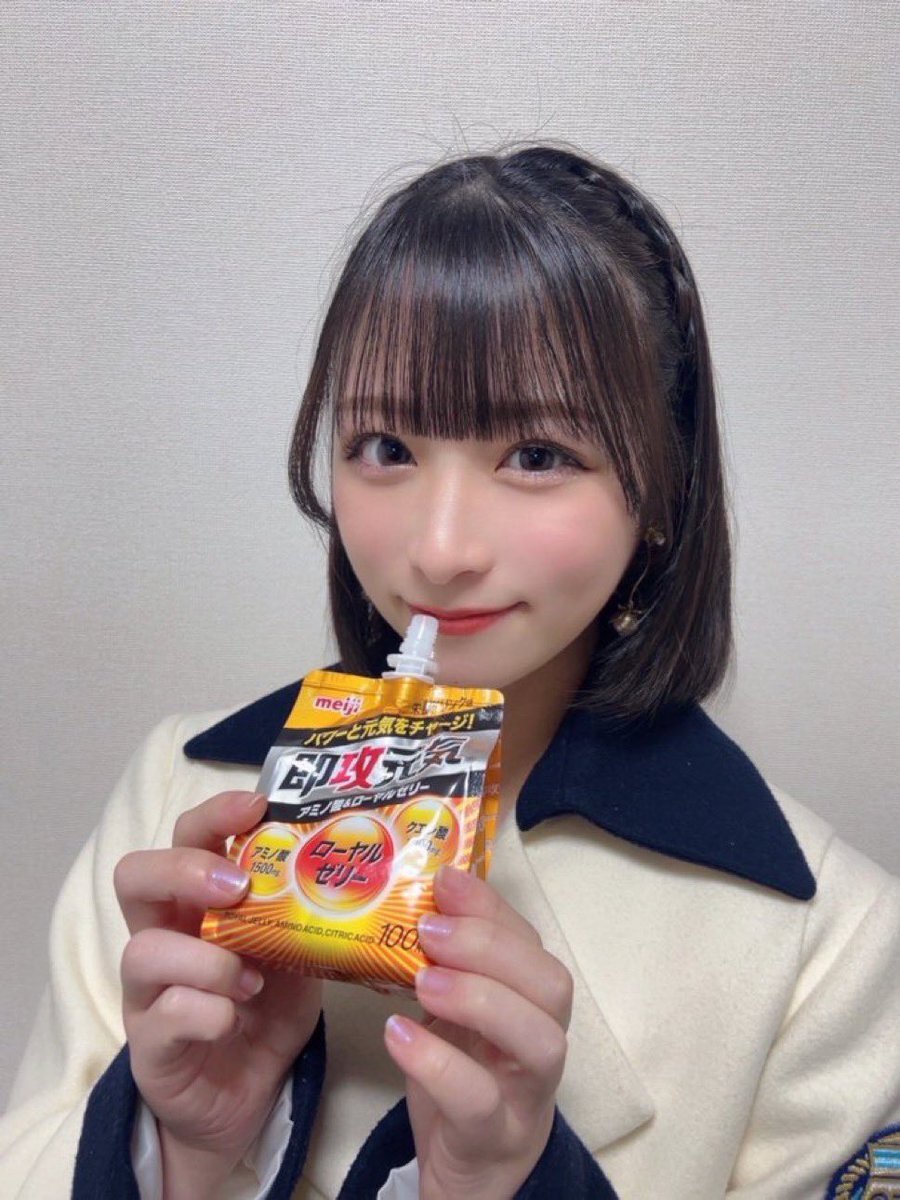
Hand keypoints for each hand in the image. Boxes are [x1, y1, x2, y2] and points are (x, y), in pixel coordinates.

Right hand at [115, 791, 322, 1197]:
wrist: (246, 1096)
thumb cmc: (267, 1009)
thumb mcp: (298, 951)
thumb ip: (310, 910)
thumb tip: (370, 862)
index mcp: (198, 902)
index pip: (186, 836)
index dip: (214, 814)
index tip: (256, 805)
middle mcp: (163, 935)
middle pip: (135, 876)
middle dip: (185, 869)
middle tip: (237, 885)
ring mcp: (147, 992)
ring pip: (142, 949)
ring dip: (206, 957)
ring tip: (250, 976)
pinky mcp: (150, 1046)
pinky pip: (164, 1014)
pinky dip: (206, 1009)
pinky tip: (234, 1016)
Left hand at [383, 866, 572, 1199]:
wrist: (467, 1174)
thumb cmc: (463, 1079)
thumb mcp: (454, 1014)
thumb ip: (446, 964)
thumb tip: (416, 898)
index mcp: (531, 1002)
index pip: (530, 941)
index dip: (491, 906)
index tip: (445, 879)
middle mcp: (542, 1041)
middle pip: (552, 984)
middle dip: (492, 946)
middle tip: (431, 930)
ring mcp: (527, 1093)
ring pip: (540, 1040)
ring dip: (481, 998)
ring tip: (424, 979)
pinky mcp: (496, 1139)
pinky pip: (481, 1101)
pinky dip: (439, 1062)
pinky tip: (398, 1035)